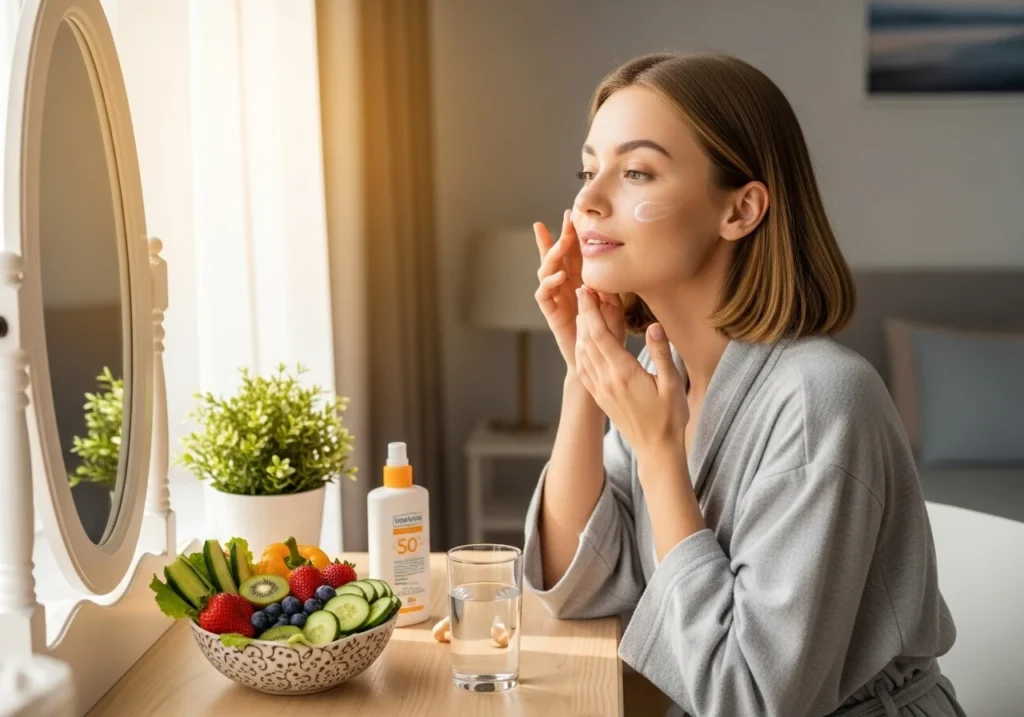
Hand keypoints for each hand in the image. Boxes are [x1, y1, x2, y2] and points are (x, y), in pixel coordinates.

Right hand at [534, 212, 625, 372]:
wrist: (597, 361)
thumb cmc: (607, 333)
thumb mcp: (614, 304)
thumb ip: (610, 285)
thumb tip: (612, 262)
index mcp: (579, 280)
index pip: (572, 252)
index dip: (570, 233)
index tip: (572, 213)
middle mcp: (564, 286)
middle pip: (556, 256)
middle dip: (558, 237)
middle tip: (564, 221)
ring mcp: (556, 298)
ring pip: (546, 270)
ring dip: (553, 256)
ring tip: (562, 244)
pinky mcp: (551, 313)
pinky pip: (543, 294)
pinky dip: (549, 283)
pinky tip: (559, 276)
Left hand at [574, 287, 688, 460]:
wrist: (655, 449)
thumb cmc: (669, 417)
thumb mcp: (673, 384)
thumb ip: (661, 353)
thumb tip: (654, 326)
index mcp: (623, 373)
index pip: (600, 335)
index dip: (591, 310)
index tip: (586, 289)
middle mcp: (606, 380)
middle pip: (587, 339)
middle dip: (583, 313)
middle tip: (581, 290)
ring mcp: (600, 389)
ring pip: (582, 353)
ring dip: (580, 329)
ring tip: (582, 310)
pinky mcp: (600, 396)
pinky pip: (583, 368)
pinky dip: (580, 349)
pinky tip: (583, 340)